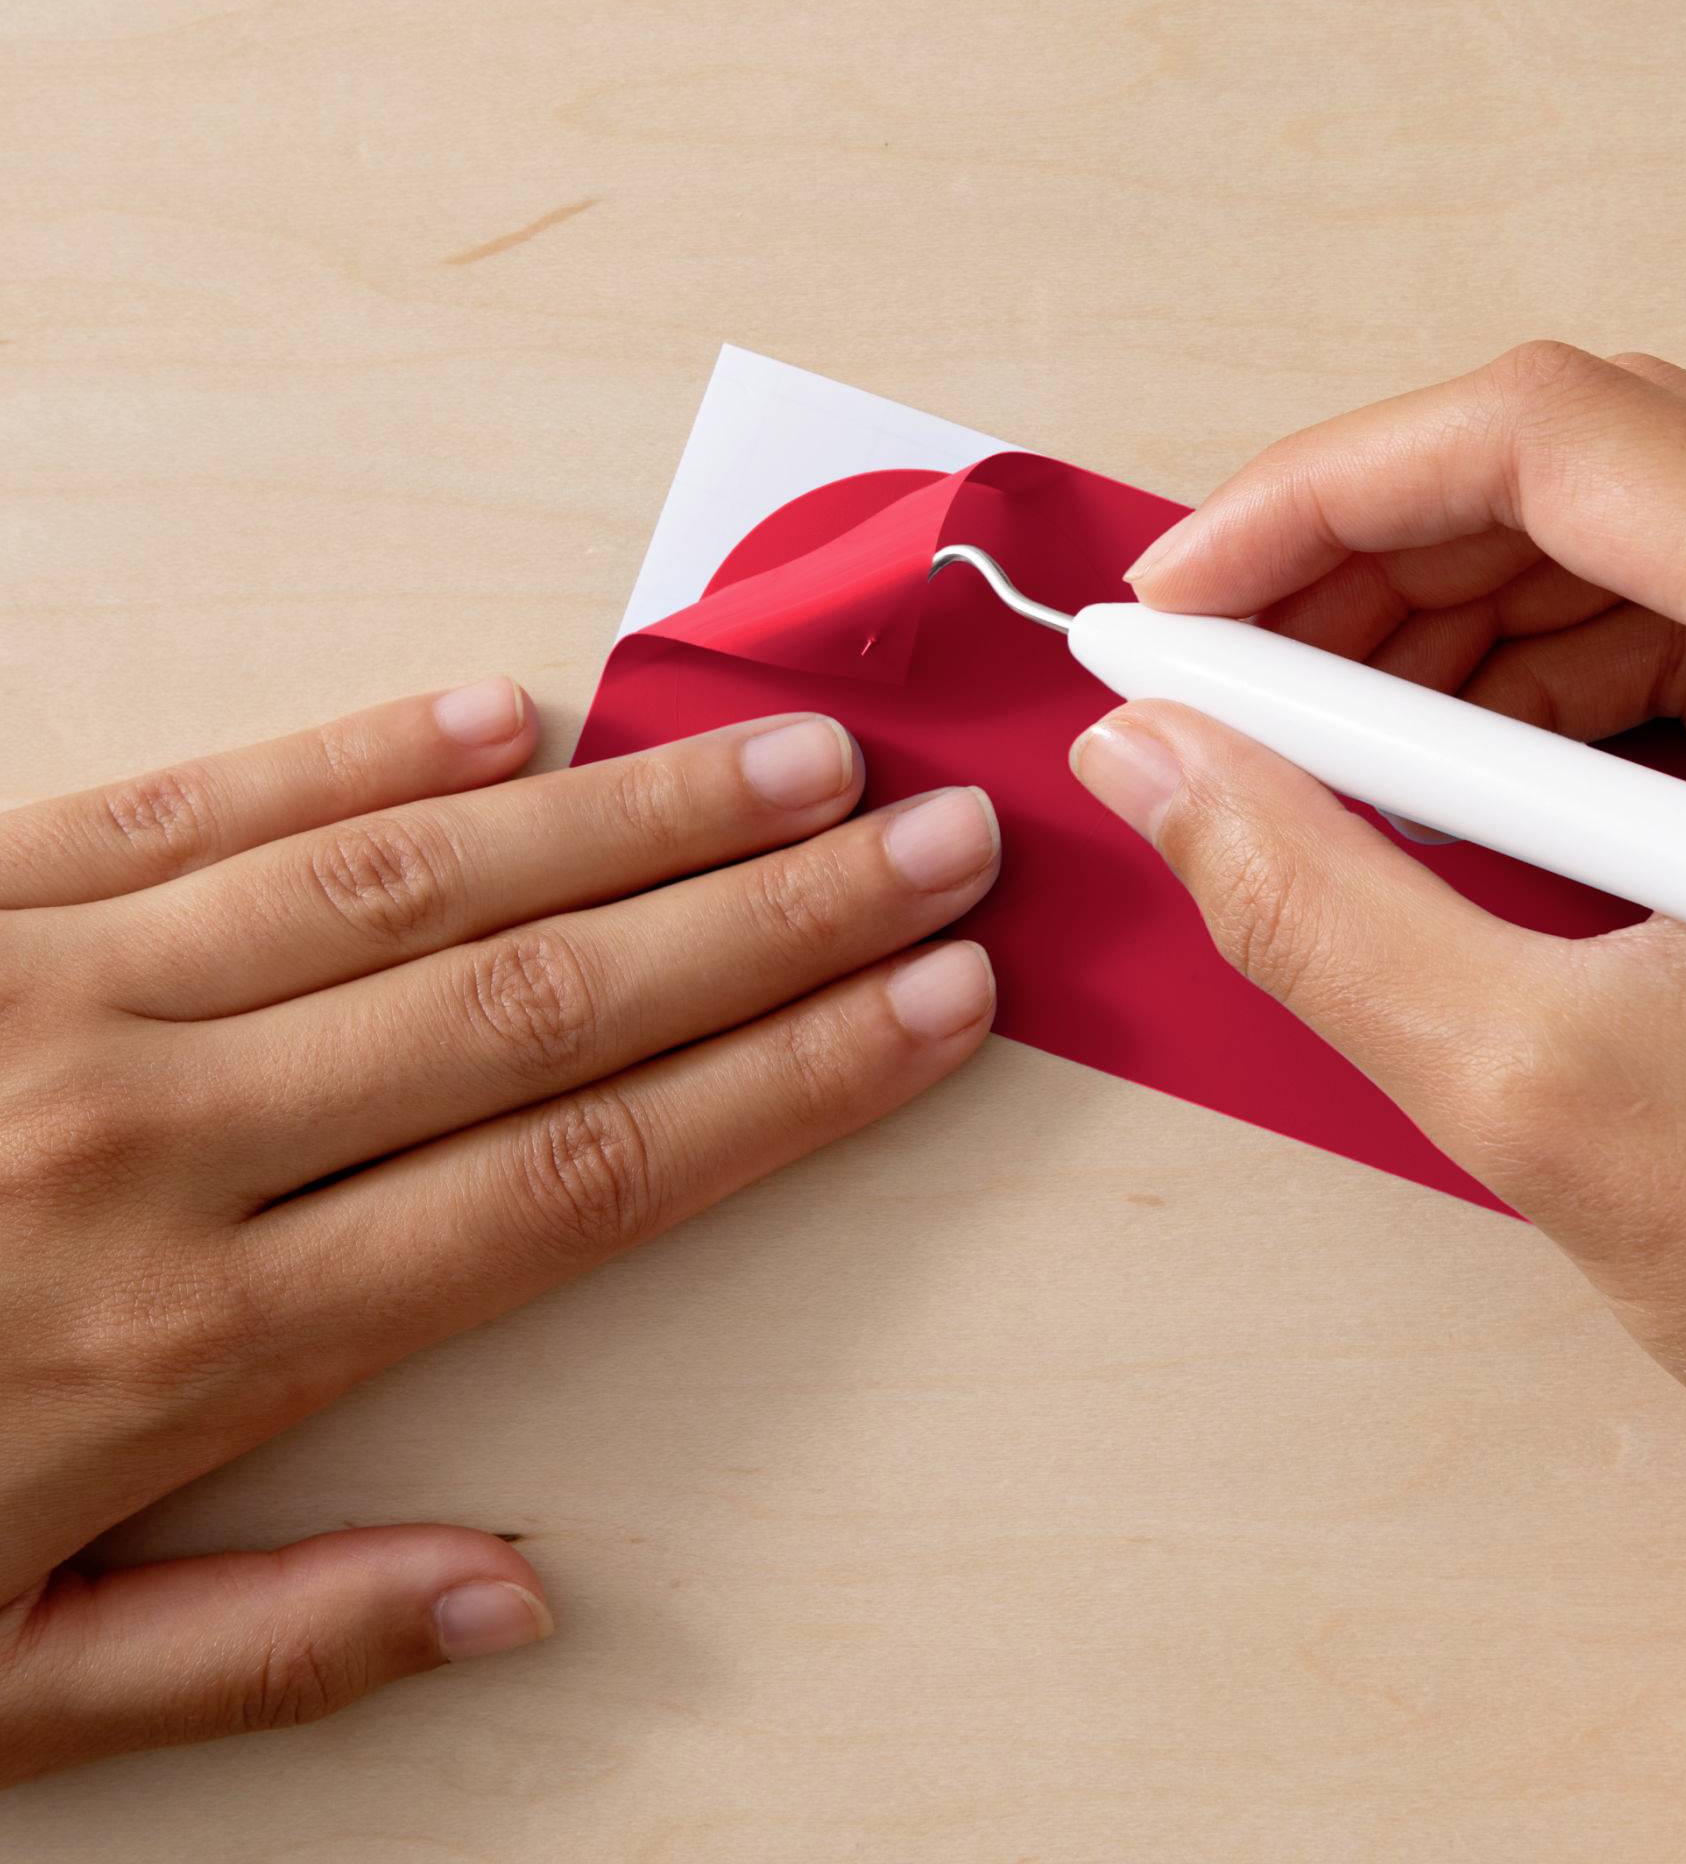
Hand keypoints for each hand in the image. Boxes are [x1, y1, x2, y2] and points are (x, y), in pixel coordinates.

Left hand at [0, 682, 997, 1782]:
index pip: (583, 1179)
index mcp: (194, 1345)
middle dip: (774, 917)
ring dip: (624, 817)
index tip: (931, 1009)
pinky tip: (506, 712)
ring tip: (790, 762)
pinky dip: (362, 753)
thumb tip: (526, 1589)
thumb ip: (270, 1640)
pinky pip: (194, 805)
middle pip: (543, 1001)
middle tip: (931, 837)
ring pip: (406, 880)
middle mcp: (155, 1141)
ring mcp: (49, 991)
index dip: (787, 1082)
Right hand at [1068, 343, 1685, 1856]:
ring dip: (1430, 614)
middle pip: (1580, 463)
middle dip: (1362, 553)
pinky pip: (1665, 628)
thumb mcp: (1543, 1086)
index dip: (1321, 495)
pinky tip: (1433, 773)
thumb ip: (1310, 903)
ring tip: (1304, 734)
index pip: (1549, 437)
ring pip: (1614, 535)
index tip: (1184, 595)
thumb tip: (1153, 758)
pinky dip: (1518, 678)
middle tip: (1217, 663)